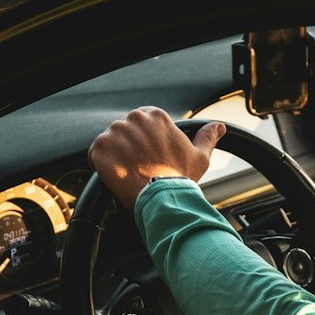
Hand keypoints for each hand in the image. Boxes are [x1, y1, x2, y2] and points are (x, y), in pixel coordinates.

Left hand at [88, 106, 225, 208]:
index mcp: (155, 116)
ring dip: (115, 157)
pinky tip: (117, 176)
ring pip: (110, 143)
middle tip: (140, 168)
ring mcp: (115, 132)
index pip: (141, 122)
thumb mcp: (199, 156)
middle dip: (128, 148)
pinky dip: (102, 166)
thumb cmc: (180, 178)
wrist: (162, 198)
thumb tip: (218, 126)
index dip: (143, 141)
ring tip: (129, 174)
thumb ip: (207, 137)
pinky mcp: (100, 148)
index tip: (148, 156)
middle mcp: (134, 119)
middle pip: (124, 131)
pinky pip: (95, 154)